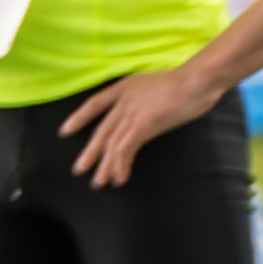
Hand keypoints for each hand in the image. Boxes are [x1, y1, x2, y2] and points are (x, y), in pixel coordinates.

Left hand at [57, 64, 225, 188]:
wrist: (197, 81)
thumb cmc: (187, 82)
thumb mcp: (158, 86)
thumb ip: (148, 98)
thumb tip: (149, 112)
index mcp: (125, 87)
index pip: (94, 103)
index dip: (79, 118)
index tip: (66, 130)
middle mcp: (123, 100)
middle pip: (101, 130)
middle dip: (89, 152)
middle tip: (79, 170)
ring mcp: (131, 113)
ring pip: (111, 144)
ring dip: (104, 166)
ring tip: (99, 183)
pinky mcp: (142, 125)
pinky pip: (125, 150)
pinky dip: (121, 165)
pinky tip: (119, 178)